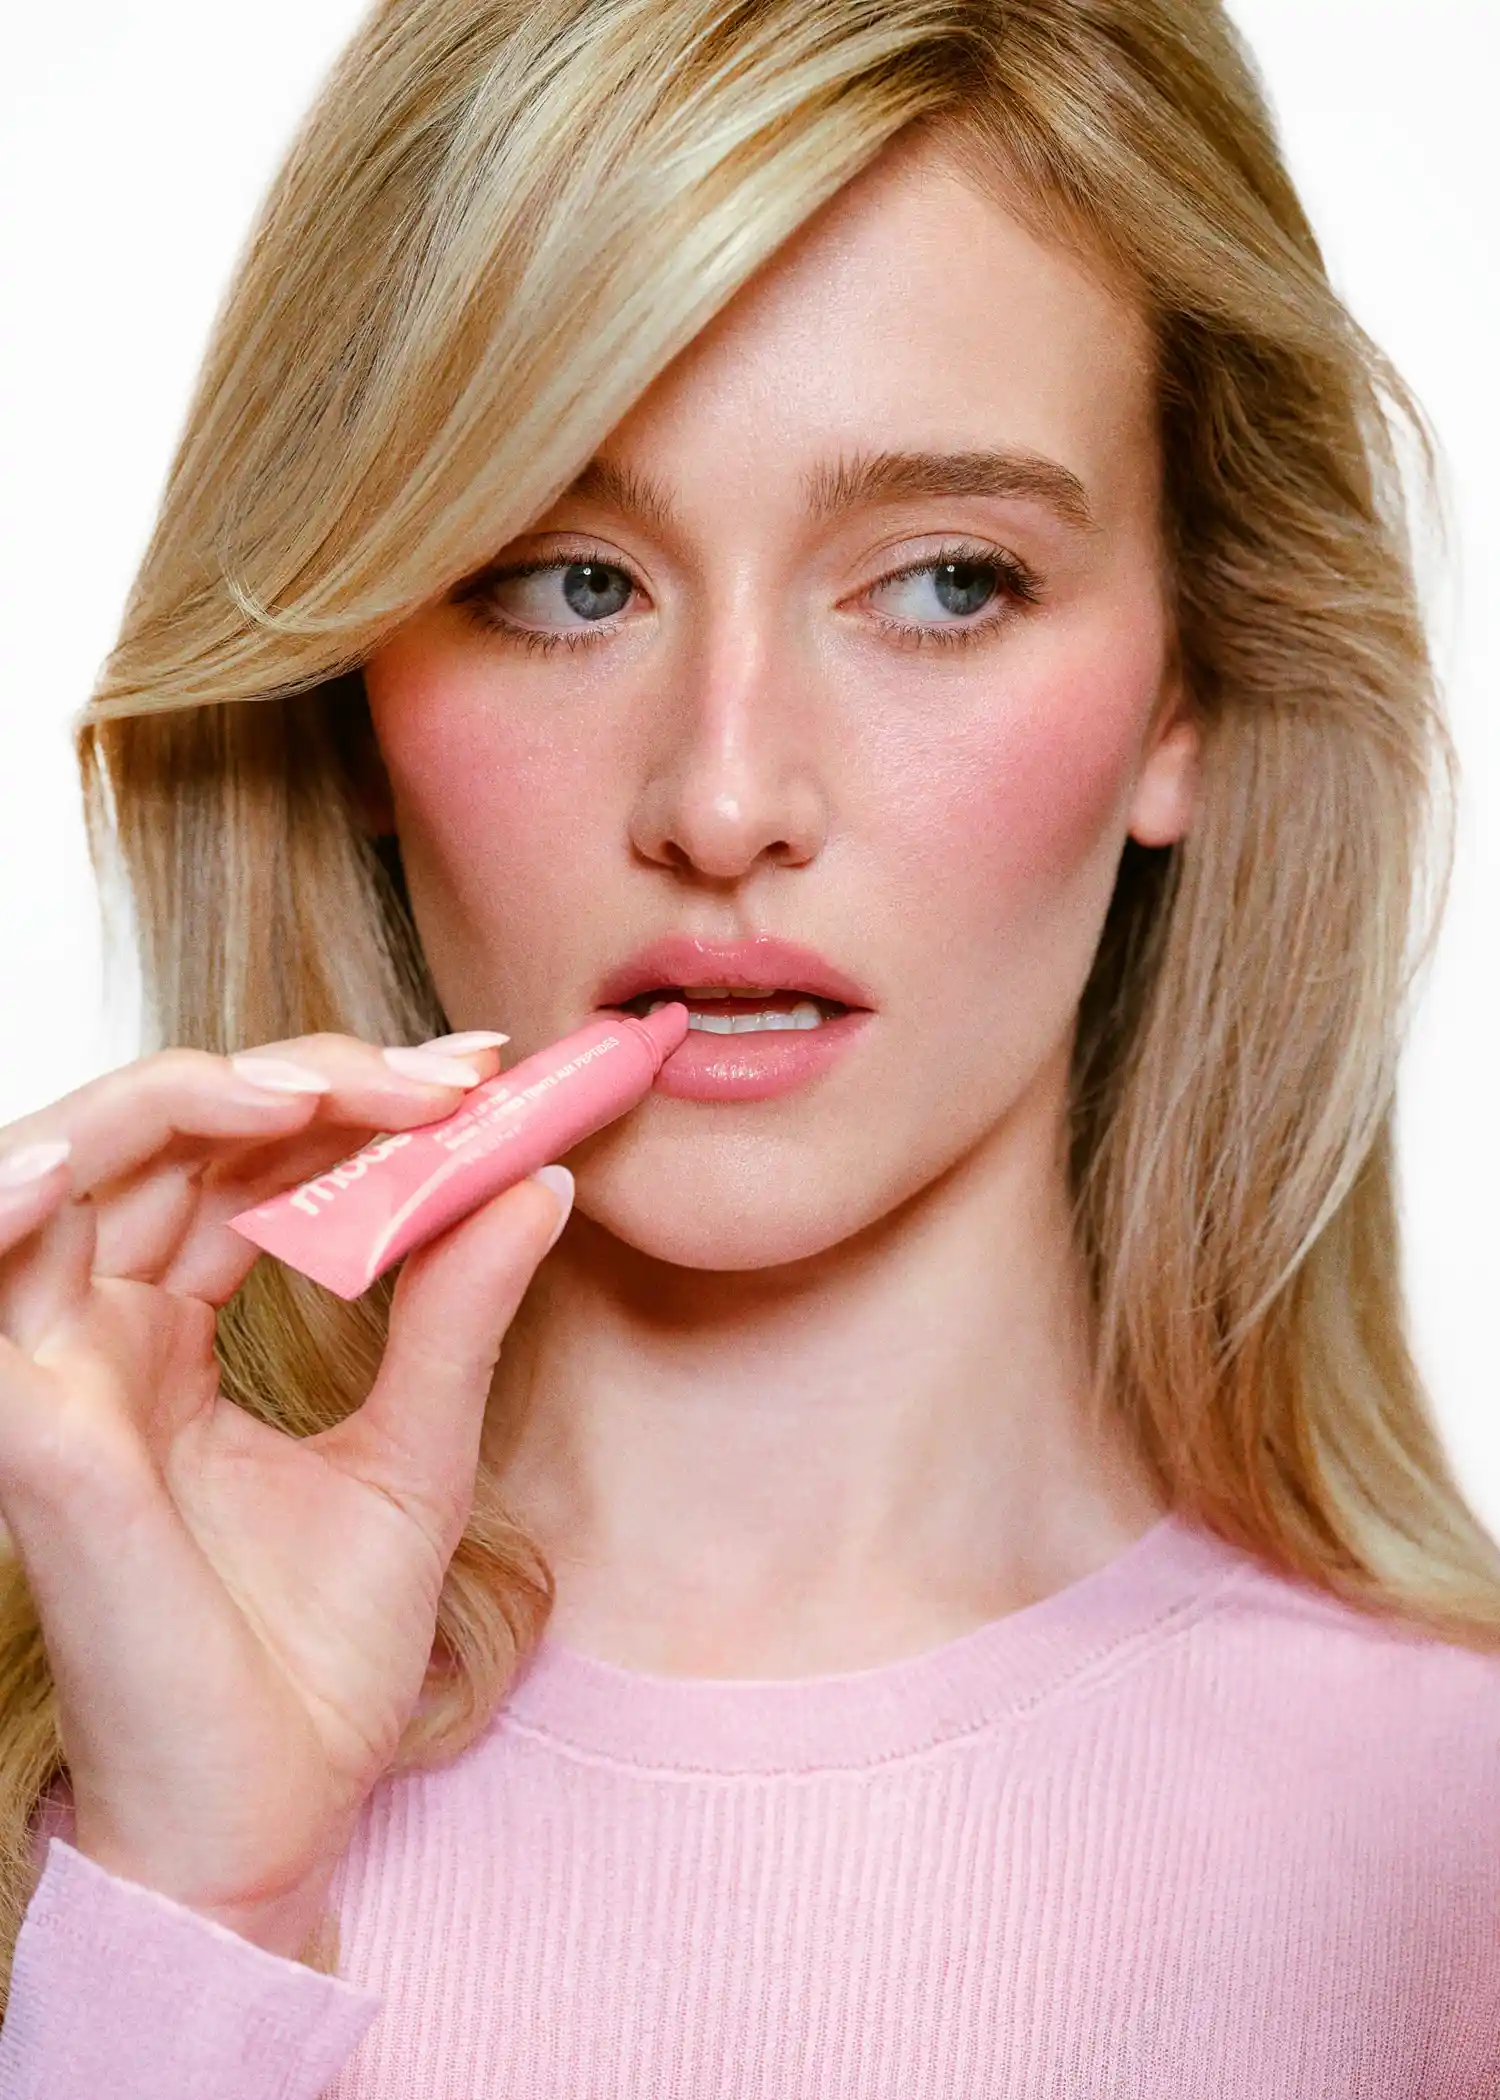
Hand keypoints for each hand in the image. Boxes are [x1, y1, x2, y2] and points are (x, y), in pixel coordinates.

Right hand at [0, 1030, 569, 1958]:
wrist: (278, 1813)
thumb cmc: (320, 1652)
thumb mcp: (418, 1451)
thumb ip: (456, 1312)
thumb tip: (538, 1180)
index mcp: (172, 1331)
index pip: (240, 1162)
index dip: (350, 1098)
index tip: (483, 1074)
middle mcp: (102, 1332)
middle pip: (168, 1136)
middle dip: (307, 1082)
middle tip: (450, 1079)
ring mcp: (55, 1373)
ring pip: (75, 1164)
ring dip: (192, 1101)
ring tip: (320, 1092)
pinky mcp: (30, 1432)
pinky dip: (23, 1193)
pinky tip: (97, 1157)